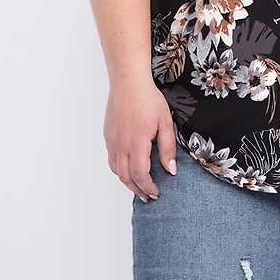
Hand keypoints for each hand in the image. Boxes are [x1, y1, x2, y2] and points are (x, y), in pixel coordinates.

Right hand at [103, 76, 177, 201]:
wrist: (128, 82)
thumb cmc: (148, 99)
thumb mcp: (165, 122)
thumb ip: (168, 147)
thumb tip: (171, 169)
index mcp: (137, 143)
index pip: (140, 175)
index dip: (148, 187)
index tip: (157, 193)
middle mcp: (121, 145)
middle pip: (126, 177)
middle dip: (138, 190)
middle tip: (148, 196)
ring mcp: (112, 141)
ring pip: (117, 170)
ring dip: (127, 182)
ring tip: (139, 187)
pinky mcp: (108, 136)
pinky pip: (112, 159)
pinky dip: (120, 170)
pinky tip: (128, 169)